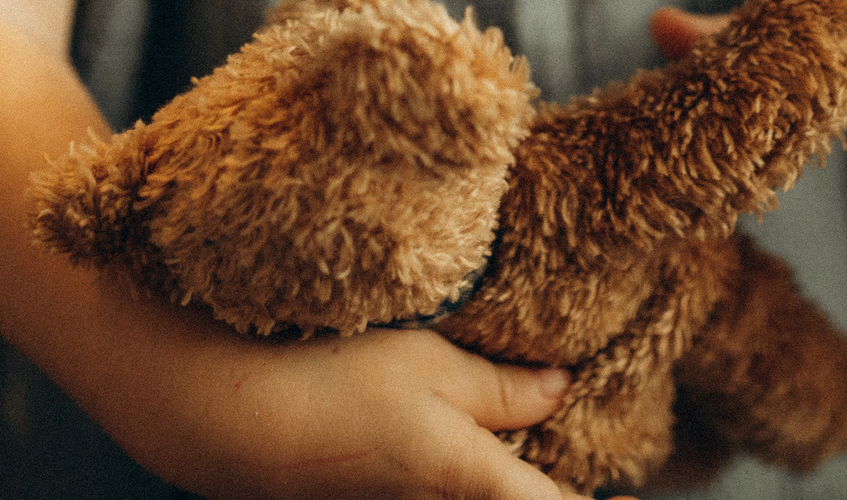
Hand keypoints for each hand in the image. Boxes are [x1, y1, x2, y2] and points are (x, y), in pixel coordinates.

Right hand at [107, 292, 627, 499]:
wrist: (217, 414)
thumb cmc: (326, 376)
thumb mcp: (428, 360)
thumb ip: (502, 386)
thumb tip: (562, 392)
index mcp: (472, 480)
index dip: (588, 499)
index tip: (628, 486)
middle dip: (542, 475)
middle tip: (556, 424)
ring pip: (474, 492)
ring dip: (499, 475)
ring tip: (514, 426)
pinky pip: (435, 491)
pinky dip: (456, 471)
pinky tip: (445, 434)